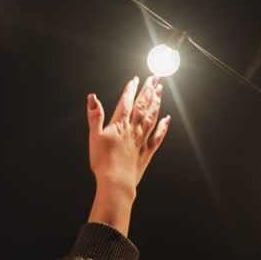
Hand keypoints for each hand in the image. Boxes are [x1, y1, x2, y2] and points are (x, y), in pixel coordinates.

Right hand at [87, 76, 169, 191]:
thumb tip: (92, 97)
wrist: (117, 183)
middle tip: (155, 77)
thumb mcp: (94, 136)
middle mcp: (133, 129)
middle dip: (149, 90)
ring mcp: (142, 140)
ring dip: (157, 103)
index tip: (136, 79)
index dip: (130, 89)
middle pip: (142, 106)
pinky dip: (163, 126)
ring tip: (160, 91)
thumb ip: (95, 116)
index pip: (126, 102)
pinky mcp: (147, 152)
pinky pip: (158, 136)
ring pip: (152, 117)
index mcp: (119, 124)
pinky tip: (167, 119)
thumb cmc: (103, 161)